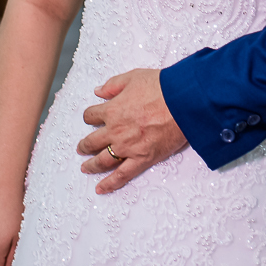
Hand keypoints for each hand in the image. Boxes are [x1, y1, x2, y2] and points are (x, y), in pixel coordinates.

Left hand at [77, 68, 188, 193]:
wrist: (183, 102)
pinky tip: (101, 189)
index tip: (91, 118)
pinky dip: (110, 184)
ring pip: (102, 160)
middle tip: (81, 148)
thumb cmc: (161, 87)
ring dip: (92, 165)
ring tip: (86, 168)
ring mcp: (127, 147)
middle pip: (92, 141)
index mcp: (112, 110)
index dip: (89, 117)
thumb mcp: (133, 77)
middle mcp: (115, 131)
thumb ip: (113, 85)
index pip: (91, 116)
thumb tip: (98, 91)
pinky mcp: (142, 159)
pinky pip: (122, 175)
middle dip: (84, 145)